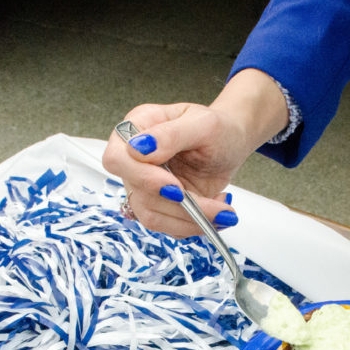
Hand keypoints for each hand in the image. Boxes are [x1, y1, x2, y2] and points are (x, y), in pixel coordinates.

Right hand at [101, 69, 289, 236]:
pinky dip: (195, 225)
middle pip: (138, 194)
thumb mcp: (202, 123)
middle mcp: (134, 161)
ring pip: (153, 217)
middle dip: (179, 205)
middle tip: (214, 205)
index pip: (117, 159)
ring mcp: (145, 186)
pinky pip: (168, 226)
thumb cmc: (217, 128)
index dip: (142, 177)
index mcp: (136, 130)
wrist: (231, 144)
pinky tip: (216, 210)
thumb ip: (170, 134)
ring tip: (223, 211)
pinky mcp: (160, 206)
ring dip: (191, 220)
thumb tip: (139, 148)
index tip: (175, 186)